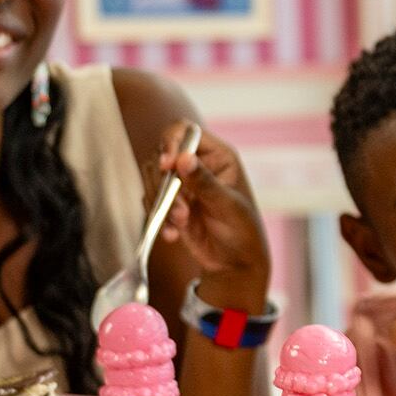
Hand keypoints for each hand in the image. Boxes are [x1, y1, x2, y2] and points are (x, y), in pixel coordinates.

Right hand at [152, 121, 269, 303]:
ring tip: (181, 223)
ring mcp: (181, 183)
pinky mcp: (170, 203)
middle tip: (181, 211)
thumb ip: (204, 182)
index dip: (171, 142)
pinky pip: (152, 202)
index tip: (167, 165)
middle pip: (161, 155)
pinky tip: (173, 235)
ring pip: (153, 179)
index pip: (185, 132)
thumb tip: (183, 158)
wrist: (235, 263)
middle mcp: (196, 164)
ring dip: (162, 203)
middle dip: (166, 184)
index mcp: (217, 156)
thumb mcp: (227, 205)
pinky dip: (158, 218)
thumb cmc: (243, 230)